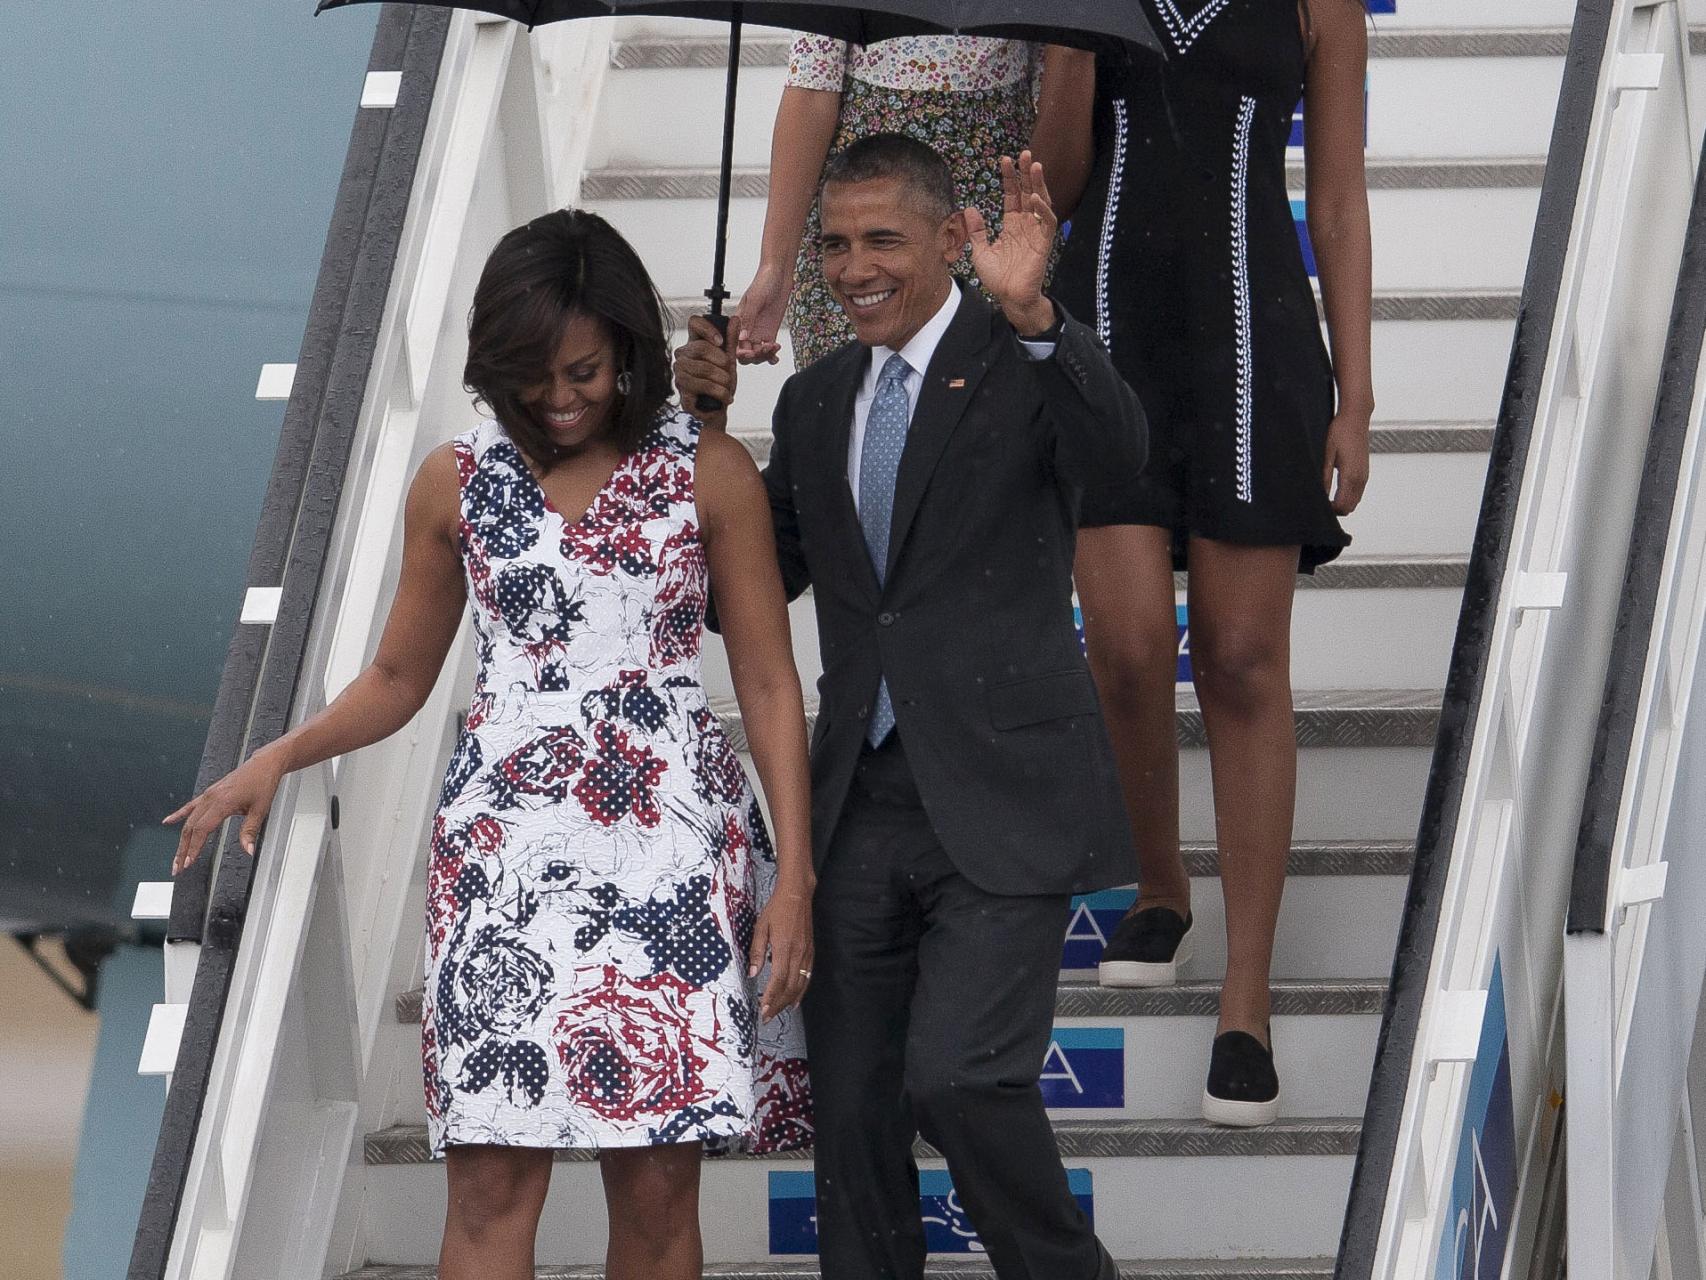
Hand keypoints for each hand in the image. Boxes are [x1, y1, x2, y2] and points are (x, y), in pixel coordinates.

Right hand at [164, 747, 287, 874]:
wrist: (264, 764)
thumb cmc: (263, 783)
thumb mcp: (261, 810)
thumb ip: (250, 831)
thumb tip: (248, 850)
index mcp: (223, 802)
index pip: (202, 830)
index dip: (193, 847)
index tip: (188, 862)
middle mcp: (212, 798)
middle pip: (191, 828)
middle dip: (183, 849)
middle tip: (178, 867)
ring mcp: (209, 795)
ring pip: (189, 820)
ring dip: (182, 839)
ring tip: (177, 856)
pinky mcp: (210, 793)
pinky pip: (190, 806)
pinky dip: (178, 815)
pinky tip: (167, 821)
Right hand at [674, 315, 738, 426]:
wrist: (719, 411)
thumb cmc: (720, 385)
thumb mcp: (729, 361)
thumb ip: (731, 341)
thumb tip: (735, 319)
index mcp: (693, 345)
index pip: (694, 323)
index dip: (708, 329)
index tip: (721, 342)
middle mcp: (682, 357)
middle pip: (701, 347)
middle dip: (722, 363)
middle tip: (729, 374)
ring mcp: (679, 374)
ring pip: (703, 368)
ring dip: (723, 380)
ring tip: (727, 388)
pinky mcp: (682, 392)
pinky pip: (702, 385)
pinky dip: (719, 392)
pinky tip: (725, 398)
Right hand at [733, 262, 789, 364]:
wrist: (779, 276)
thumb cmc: (763, 282)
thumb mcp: (755, 300)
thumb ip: (749, 319)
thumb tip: (742, 337)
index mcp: (738, 322)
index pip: (734, 343)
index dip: (740, 351)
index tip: (750, 352)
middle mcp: (747, 329)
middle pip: (745, 352)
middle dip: (753, 356)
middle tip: (763, 351)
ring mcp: (758, 332)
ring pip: (757, 353)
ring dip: (764, 356)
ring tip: (773, 348)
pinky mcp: (769, 332)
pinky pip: (768, 349)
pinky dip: (771, 355)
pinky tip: (775, 355)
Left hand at [749, 881, 812, 1021]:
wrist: (797, 895)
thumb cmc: (777, 908)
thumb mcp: (761, 927)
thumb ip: (757, 951)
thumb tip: (753, 973)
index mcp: (784, 948)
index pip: (778, 981)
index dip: (771, 998)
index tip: (763, 1010)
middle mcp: (798, 954)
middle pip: (790, 987)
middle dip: (779, 1004)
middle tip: (768, 1016)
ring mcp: (806, 953)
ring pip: (800, 984)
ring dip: (789, 1001)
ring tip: (779, 1012)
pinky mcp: (810, 951)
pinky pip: (807, 976)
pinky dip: (801, 991)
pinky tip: (795, 1000)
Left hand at [965, 151, 1057, 334]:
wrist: (1009, 297)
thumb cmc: (998, 278)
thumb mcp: (980, 251)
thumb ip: (977, 231)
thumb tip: (969, 209)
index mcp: (1012, 224)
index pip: (1012, 195)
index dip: (1009, 178)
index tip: (1004, 160)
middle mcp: (1026, 224)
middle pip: (1028, 192)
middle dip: (1026, 173)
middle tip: (1024, 153)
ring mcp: (1036, 232)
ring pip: (1041, 202)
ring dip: (1038, 184)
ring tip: (1035, 165)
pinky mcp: (1044, 243)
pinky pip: (1048, 222)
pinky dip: (1043, 209)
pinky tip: (1035, 197)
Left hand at [1322, 411, 1369, 515]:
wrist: (1356, 418)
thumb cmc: (1340, 432)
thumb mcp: (1326, 455)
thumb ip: (1324, 477)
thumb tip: (1319, 495)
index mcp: (1350, 476)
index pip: (1342, 506)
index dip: (1329, 511)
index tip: (1316, 505)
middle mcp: (1361, 478)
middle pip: (1349, 507)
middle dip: (1335, 509)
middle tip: (1319, 503)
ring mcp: (1364, 475)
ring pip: (1354, 501)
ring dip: (1342, 503)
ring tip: (1325, 497)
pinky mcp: (1364, 471)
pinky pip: (1357, 492)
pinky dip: (1347, 496)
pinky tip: (1334, 490)